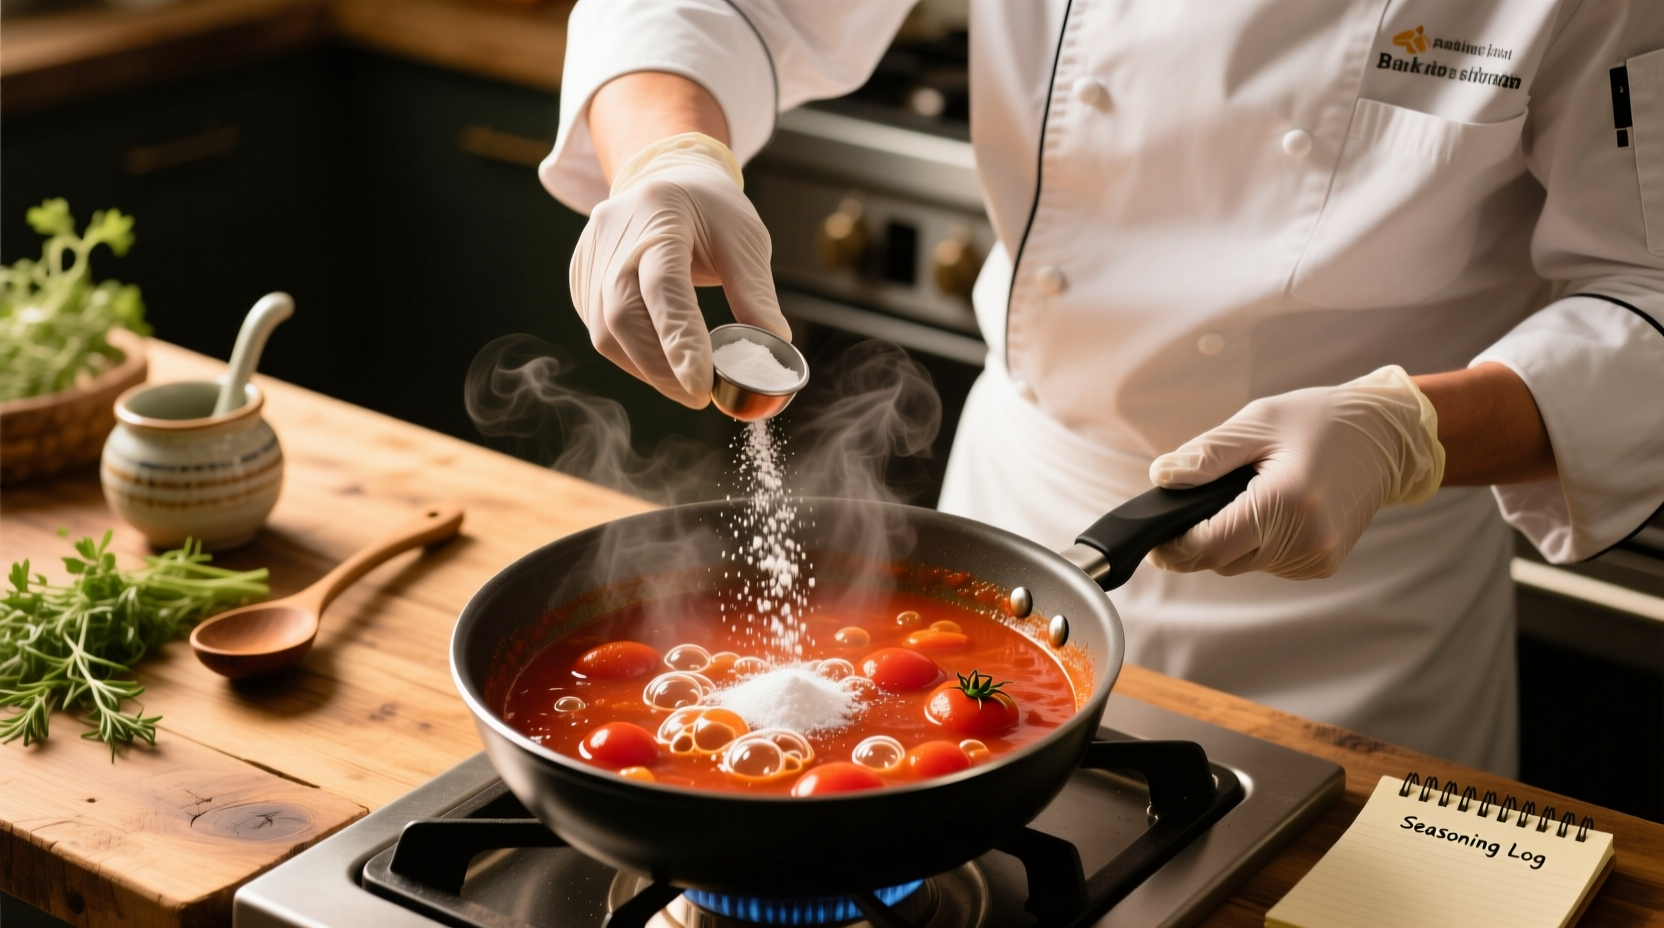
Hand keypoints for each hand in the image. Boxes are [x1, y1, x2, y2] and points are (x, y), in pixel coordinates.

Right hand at [569, 132, 789, 407]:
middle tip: (698, 396)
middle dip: (660, 367)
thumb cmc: (713, 210)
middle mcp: (614, 231)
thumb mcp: (745, 239)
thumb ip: (755, 294)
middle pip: (621, 314)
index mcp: (660, 211)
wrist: (667, 178)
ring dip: (645, 368)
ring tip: (683, 382)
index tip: (702, 387)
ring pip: (604, 330)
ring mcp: (591, 255)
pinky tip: (659, 360)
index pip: (663, 285)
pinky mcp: (582, 276)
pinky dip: (631, 355)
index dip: (679, 340)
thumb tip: (773, 350)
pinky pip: (598, 328)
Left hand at [1147, 365, 1444, 578]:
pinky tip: (1273, 510)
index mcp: (1285, 501)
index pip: (1209, 547)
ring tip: (1248, 495)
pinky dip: (1259, 543)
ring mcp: (1317, 556)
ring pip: (1243, 564)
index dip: (1174, 547)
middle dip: (1201, 537)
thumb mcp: (1257, 422)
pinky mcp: (1323, 564)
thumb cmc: (1318, 421)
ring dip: (1232, 539)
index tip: (1156, 536)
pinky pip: (1269, 563)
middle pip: (1222, 561)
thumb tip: (1162, 479)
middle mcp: (1305, 539)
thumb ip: (1206, 455)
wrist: (1384, 437)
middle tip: (1203, 500)